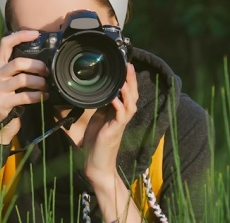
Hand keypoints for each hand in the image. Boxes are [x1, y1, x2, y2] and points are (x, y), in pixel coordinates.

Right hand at [0, 30, 49, 144]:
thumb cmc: (9, 97)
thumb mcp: (10, 79)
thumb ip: (19, 68)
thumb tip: (43, 57)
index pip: (5, 43)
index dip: (20, 36)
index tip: (36, 34)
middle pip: (18, 62)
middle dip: (37, 66)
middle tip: (46, 72)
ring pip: (23, 79)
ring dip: (39, 82)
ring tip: (46, 86)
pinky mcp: (3, 103)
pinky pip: (25, 96)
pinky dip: (38, 96)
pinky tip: (44, 97)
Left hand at [83, 63, 137, 181]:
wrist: (96, 163)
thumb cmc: (96, 142)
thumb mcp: (98, 118)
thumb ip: (102, 106)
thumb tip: (100, 92)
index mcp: (118, 113)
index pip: (128, 93)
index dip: (128, 80)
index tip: (126, 66)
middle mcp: (122, 117)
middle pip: (133, 95)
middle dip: (132, 80)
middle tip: (129, 65)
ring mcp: (120, 124)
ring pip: (130, 104)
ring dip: (128, 90)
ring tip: (125, 77)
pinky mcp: (115, 130)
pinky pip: (120, 115)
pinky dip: (118, 105)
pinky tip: (115, 97)